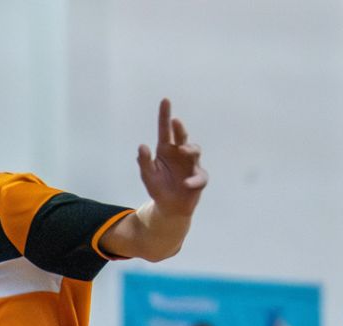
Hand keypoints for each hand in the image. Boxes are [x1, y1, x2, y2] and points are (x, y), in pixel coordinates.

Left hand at [136, 98, 206, 217]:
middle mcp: (180, 154)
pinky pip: (199, 177)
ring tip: (182, 150)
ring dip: (190, 149)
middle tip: (176, 121)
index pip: (165, 130)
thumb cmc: (158, 187)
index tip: (165, 100)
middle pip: (182, 137)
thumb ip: (144, 162)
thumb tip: (142, 146)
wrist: (169, 207)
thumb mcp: (148, 176)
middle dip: (180, 129)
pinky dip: (193, 180)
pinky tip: (186, 183)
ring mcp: (191, 165)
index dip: (165, 116)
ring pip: (195, 151)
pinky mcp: (198, 178)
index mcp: (165, 150)